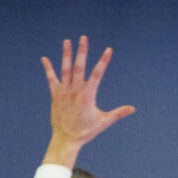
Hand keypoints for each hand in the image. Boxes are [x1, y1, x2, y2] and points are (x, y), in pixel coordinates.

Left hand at [41, 35, 135, 151]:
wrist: (66, 139)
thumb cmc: (86, 131)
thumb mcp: (104, 121)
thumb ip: (118, 113)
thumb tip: (133, 109)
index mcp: (88, 95)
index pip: (97, 74)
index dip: (103, 60)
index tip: (108, 50)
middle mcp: (75, 90)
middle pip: (79, 66)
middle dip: (82, 51)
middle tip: (83, 38)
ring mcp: (64, 92)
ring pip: (65, 69)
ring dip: (66, 54)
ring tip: (67, 41)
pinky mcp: (55, 95)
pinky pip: (51, 79)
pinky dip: (48, 69)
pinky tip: (44, 58)